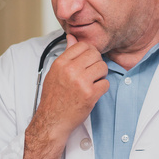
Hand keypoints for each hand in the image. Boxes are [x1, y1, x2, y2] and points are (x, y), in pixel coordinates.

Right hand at [17, 35, 108, 158]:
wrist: (52, 121)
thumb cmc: (54, 98)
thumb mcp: (55, 73)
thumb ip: (66, 55)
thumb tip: (72, 37)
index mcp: (61, 63)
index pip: (83, 45)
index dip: (89, 53)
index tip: (88, 61)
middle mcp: (70, 70)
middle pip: (95, 55)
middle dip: (97, 63)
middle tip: (93, 73)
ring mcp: (81, 82)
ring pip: (103, 67)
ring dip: (101, 75)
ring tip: (93, 83)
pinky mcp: (90, 94)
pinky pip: (106, 83)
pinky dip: (102, 88)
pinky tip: (94, 93)